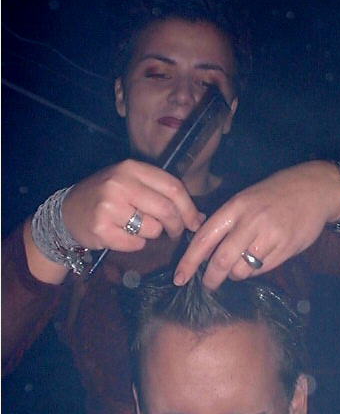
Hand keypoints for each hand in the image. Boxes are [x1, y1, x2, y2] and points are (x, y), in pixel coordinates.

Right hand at [62, 159, 204, 251]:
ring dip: (151, 235)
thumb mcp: (133, 185)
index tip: (195, 222)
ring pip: (153, 229)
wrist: (67, 211)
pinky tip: (121, 235)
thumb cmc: (108, 197)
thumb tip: (198, 217)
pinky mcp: (101, 228)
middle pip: (166, 210)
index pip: (173, 187)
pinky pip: (136, 244)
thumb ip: (164, 195)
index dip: (189, 208)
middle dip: (176, 226)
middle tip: (174, 232)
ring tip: (135, 227)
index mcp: (132, 168)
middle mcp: (120, 183)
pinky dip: (134, 245)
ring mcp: (109, 206)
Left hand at [174, 161, 339, 288]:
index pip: (204, 238)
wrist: (316, 189)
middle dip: (211, 278)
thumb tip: (201, 246)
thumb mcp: (246, 198)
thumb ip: (226, 219)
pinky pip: (262, 269)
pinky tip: (257, 262)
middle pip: (221, 260)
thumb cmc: (276, 194)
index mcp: (236, 206)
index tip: (179, 277)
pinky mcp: (287, 248)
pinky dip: (254, 271)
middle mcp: (251, 221)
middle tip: (207, 285)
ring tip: (237, 269)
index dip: (189, 261)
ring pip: (242, 269)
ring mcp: (270, 235)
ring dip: (235, 275)